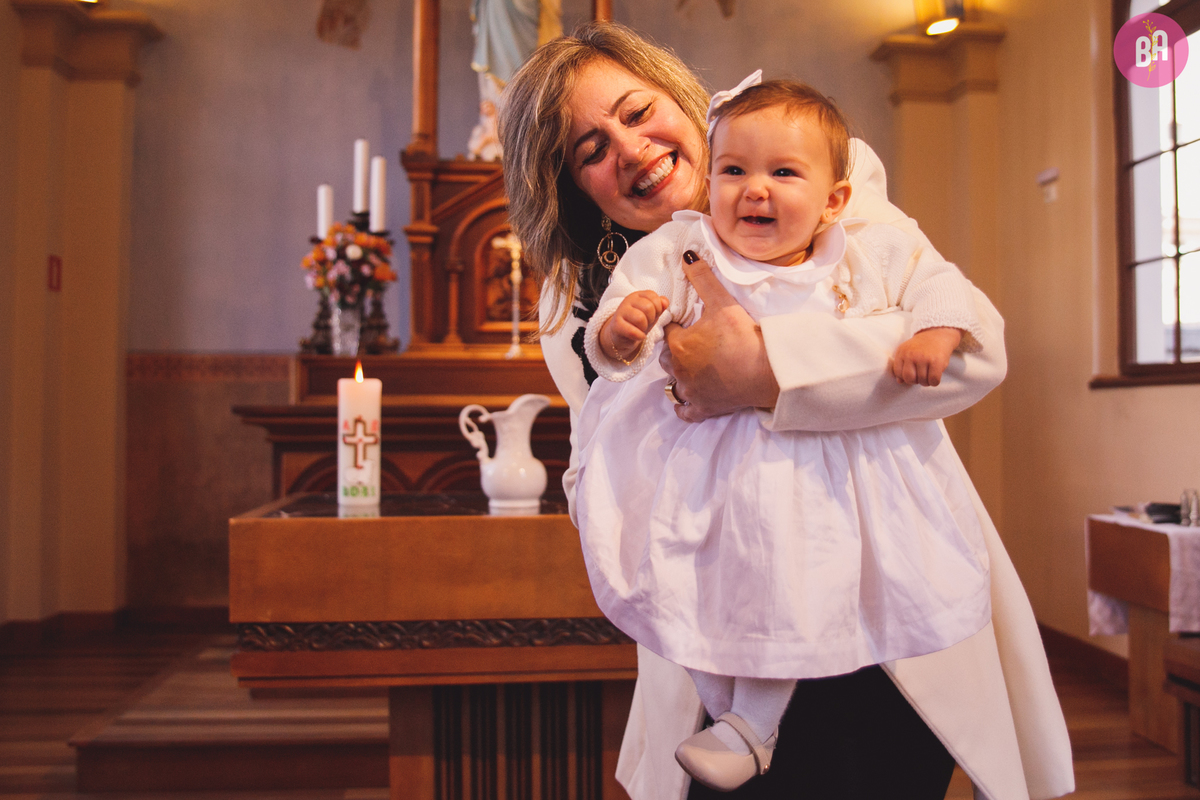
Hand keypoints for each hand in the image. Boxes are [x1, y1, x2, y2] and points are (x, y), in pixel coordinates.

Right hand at [599, 290, 667, 362]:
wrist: (622, 336)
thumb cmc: (638, 322)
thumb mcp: (652, 313)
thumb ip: (660, 305)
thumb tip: (665, 302)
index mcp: (638, 295)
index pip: (653, 296)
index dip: (658, 308)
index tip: (653, 315)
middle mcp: (628, 300)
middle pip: (648, 307)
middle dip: (651, 318)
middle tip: (646, 323)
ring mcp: (621, 312)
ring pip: (640, 318)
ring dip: (644, 327)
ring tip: (641, 329)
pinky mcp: (616, 325)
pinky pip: (632, 331)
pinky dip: (639, 336)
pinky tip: (639, 336)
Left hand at [659, 252, 779, 421]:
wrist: (765, 370)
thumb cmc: (742, 335)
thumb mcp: (721, 302)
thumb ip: (702, 278)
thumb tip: (686, 255)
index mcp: (678, 344)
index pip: (668, 331)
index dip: (679, 325)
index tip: (691, 323)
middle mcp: (678, 369)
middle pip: (667, 357)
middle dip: (677, 350)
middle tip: (695, 343)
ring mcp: (690, 391)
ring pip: (672, 384)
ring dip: (679, 375)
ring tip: (694, 366)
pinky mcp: (703, 408)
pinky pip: (685, 410)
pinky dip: (685, 405)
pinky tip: (691, 396)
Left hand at [890, 327, 962, 385]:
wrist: (938, 334)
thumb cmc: (921, 346)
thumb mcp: (907, 352)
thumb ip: (901, 366)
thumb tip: (899, 381)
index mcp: (902, 352)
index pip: (898, 373)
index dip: (904, 377)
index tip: (911, 374)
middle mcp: (911, 355)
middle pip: (909, 379)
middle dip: (915, 381)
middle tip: (920, 377)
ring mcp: (924, 358)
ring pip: (922, 381)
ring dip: (926, 382)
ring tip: (928, 374)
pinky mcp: (936, 362)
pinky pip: (933, 380)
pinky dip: (934, 382)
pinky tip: (935, 376)